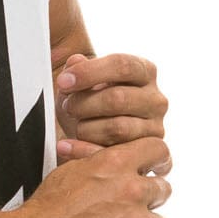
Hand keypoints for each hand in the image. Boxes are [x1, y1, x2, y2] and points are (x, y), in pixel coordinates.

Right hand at [13, 134, 172, 217]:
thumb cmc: (43, 215)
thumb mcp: (68, 172)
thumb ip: (98, 164)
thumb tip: (112, 160)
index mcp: (114, 165)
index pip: (158, 150)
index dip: (158, 161)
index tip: (157, 170)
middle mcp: (131, 191)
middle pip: (163, 190)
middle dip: (147, 200)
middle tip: (125, 212)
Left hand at [53, 51, 167, 161]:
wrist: (95, 138)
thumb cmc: (89, 103)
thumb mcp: (80, 82)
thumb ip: (78, 68)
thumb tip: (75, 61)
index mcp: (144, 71)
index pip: (122, 65)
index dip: (89, 72)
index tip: (63, 82)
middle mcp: (156, 99)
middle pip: (118, 98)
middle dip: (84, 103)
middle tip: (67, 106)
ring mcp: (155, 129)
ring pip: (118, 128)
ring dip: (86, 128)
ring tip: (74, 126)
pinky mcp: (147, 156)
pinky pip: (115, 155)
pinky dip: (85, 151)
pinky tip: (66, 147)